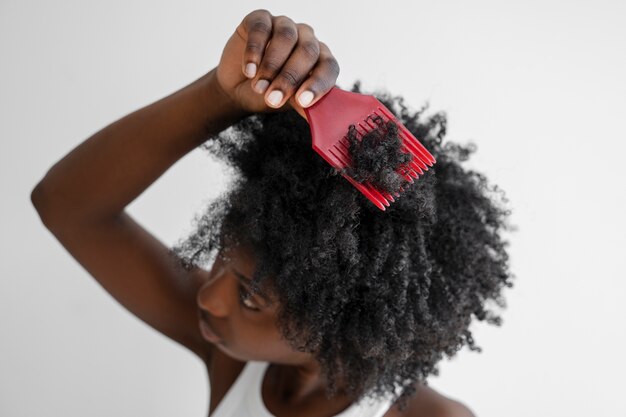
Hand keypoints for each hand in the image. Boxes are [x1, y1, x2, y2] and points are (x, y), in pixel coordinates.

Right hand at [213, 9, 340, 118]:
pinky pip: (261, 28)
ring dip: (272, 66)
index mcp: (320, 59)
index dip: (319, 83)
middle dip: (290, 78)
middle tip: (273, 98)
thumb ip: (305, 105)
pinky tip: (249, 70)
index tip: (303, 101)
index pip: (329, 66)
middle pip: (308, 51)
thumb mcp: (289, 103)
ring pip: (287, 37)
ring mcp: (284, 25)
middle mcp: (306, 39)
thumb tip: (322, 121)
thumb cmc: (270, 94)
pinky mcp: (260, 19)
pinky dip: (254, 50)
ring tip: (259, 87)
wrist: (238, 89)